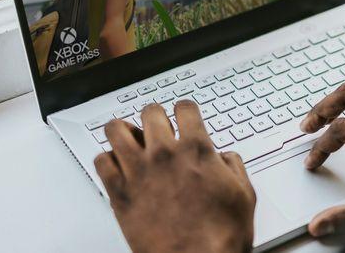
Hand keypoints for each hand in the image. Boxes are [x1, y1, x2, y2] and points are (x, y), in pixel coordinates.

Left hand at [94, 101, 255, 252]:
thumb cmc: (219, 236)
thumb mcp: (243, 195)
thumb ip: (233, 167)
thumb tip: (226, 158)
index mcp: (196, 150)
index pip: (184, 108)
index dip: (185, 110)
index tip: (183, 114)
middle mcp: (164, 154)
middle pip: (150, 112)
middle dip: (155, 116)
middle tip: (156, 126)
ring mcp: (138, 171)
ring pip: (116, 129)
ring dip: (123, 130)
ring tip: (129, 138)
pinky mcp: (119, 193)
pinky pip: (101, 161)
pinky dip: (107, 160)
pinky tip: (117, 166)